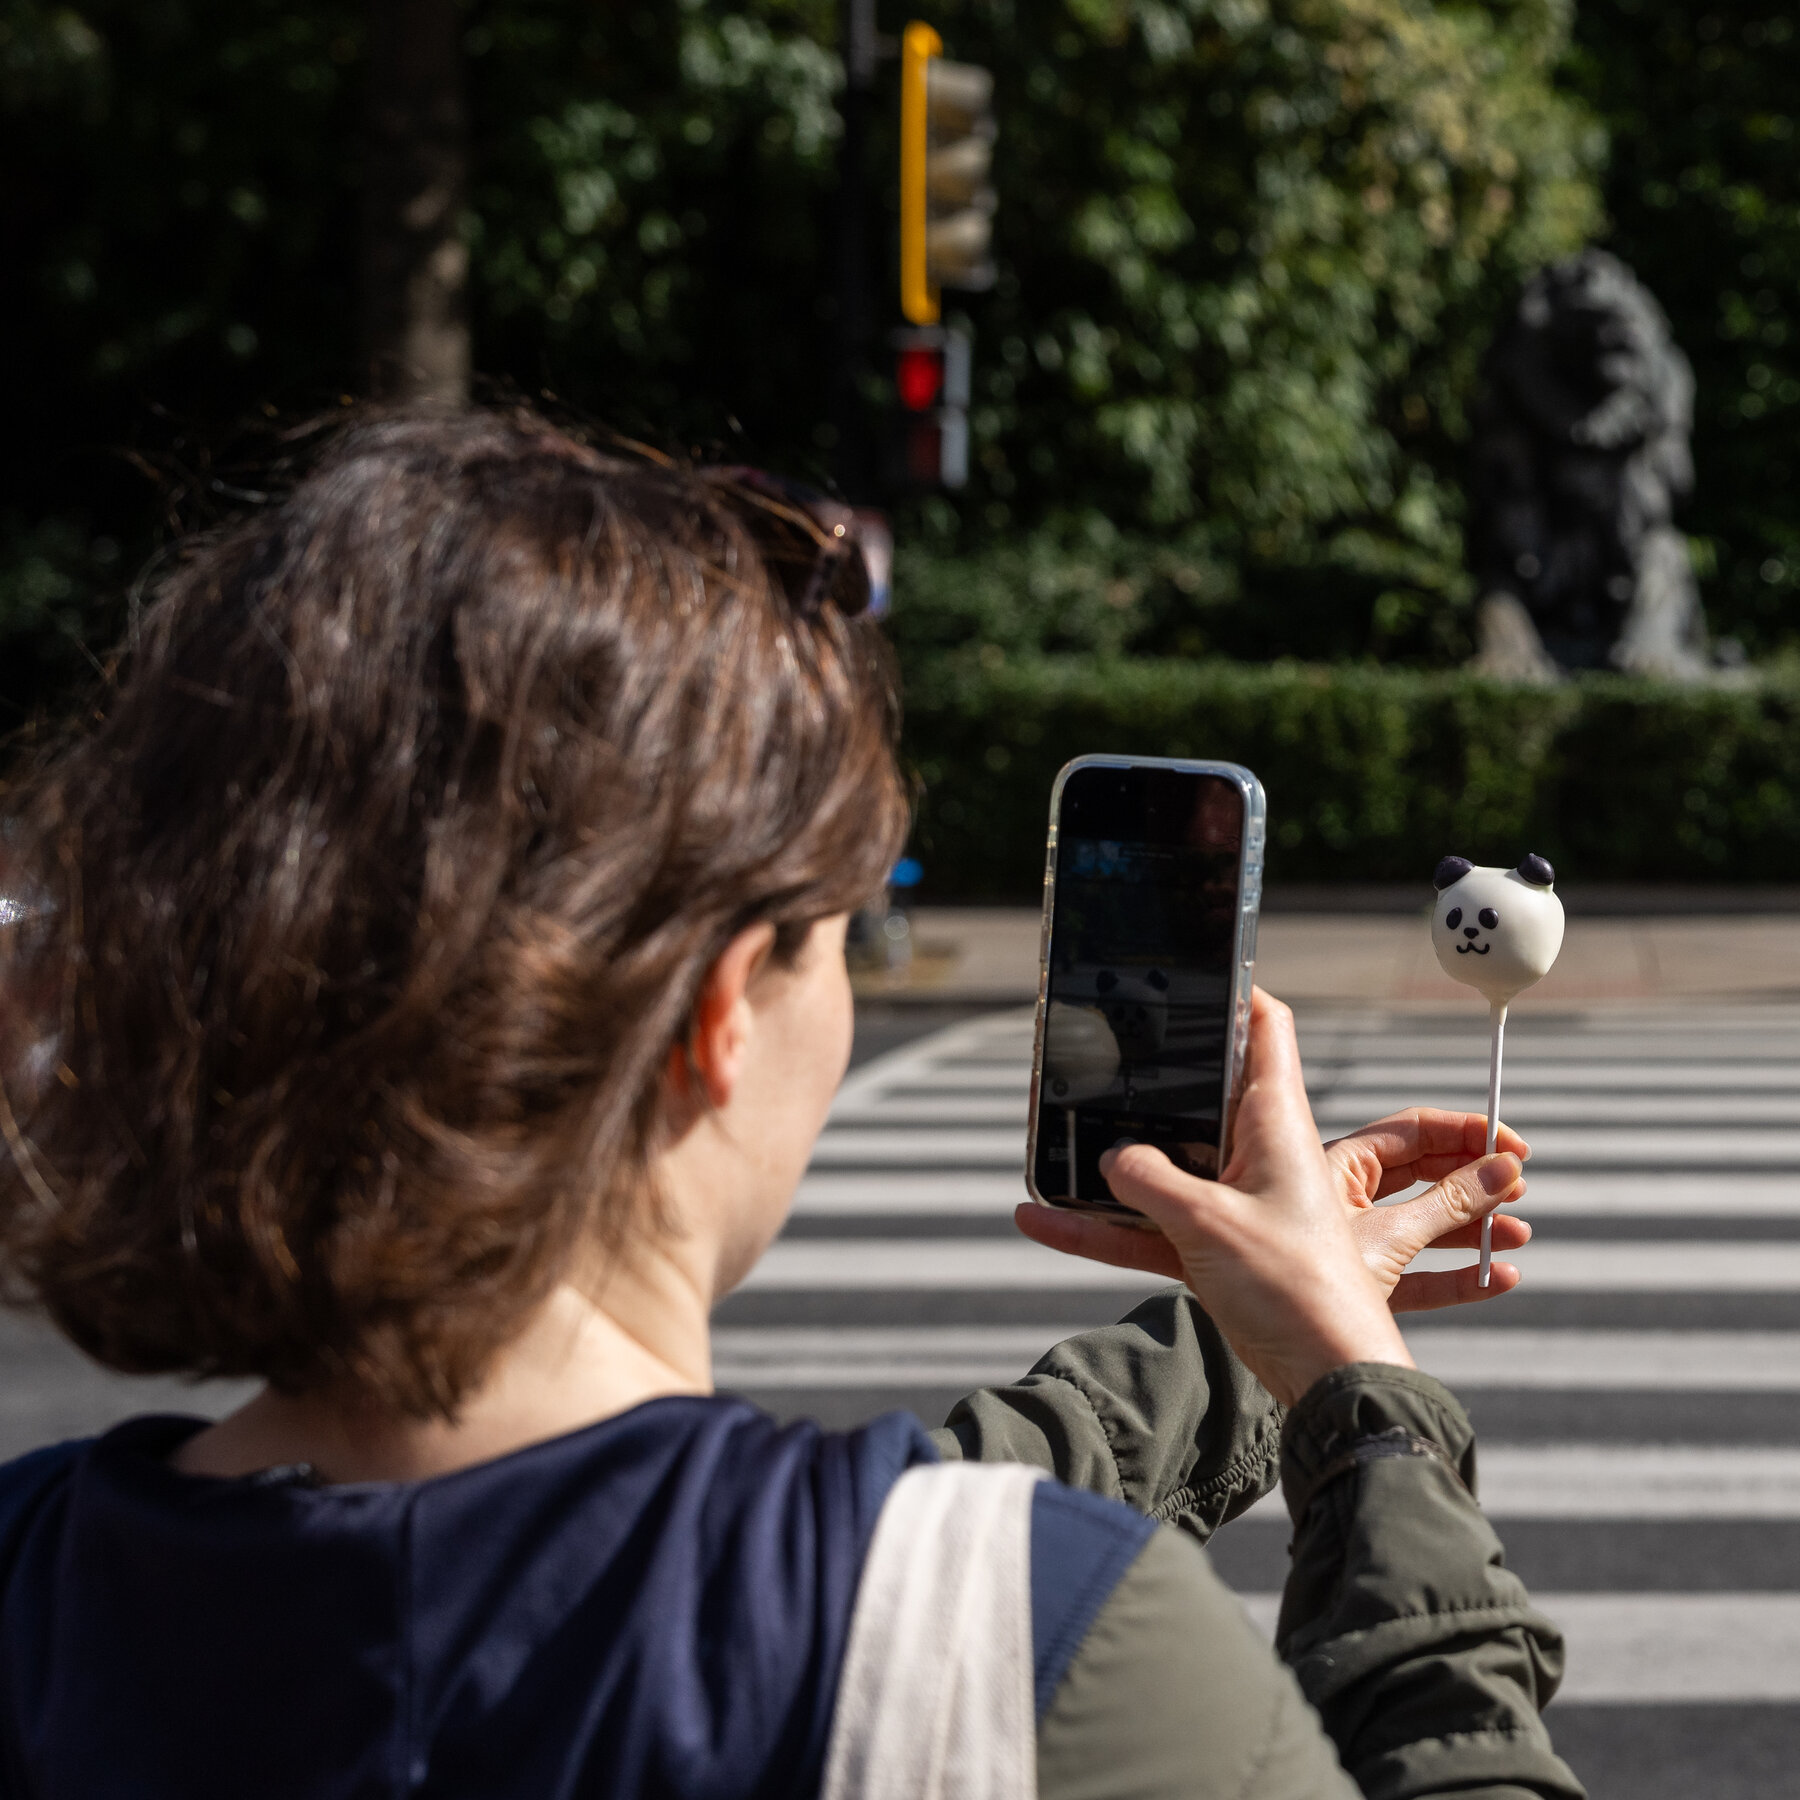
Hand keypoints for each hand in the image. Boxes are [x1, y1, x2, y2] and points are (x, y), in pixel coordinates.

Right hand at [1015, 989, 1414, 1405]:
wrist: (1325, 1370)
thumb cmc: (1294, 1286)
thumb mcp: (1209, 1222)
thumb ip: (1149, 1179)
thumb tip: (1111, 1156)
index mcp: (1276, 1124)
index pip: (1266, 1031)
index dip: (1237, 992)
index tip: (1197, 969)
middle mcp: (1259, 1151)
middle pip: (1203, 1091)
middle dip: (1153, 1075)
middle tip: (1099, 1053)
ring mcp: (1237, 1197)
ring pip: (1164, 1160)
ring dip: (1113, 1157)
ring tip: (1048, 1144)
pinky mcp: (1218, 1241)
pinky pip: (1149, 1222)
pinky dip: (1103, 1224)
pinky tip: (1046, 1221)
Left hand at [1326, 1111, 1531, 1309]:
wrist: (1286, 1354)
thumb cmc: (1313, 1280)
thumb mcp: (1389, 1235)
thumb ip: (1450, 1203)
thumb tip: (1504, 1168)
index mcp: (1339, 1167)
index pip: (1411, 1131)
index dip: (1466, 1133)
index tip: (1514, 1145)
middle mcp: (1347, 1198)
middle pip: (1423, 1174)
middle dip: (1473, 1179)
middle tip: (1518, 1186)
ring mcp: (1358, 1243)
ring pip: (1426, 1225)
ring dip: (1474, 1228)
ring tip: (1519, 1234)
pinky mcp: (1367, 1286)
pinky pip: (1420, 1273)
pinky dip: (1459, 1275)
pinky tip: (1501, 1277)